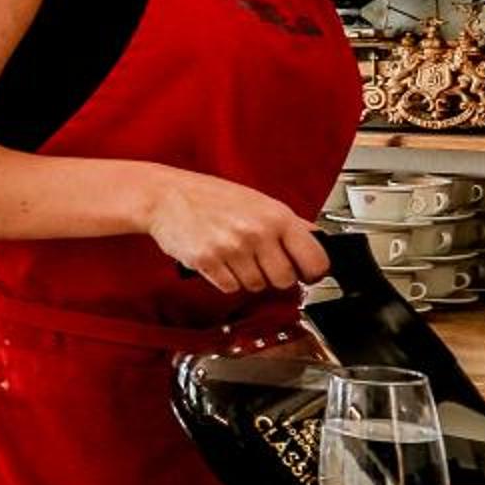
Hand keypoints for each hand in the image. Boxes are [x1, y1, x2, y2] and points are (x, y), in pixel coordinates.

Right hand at [142, 168, 330, 295]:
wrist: (165, 196)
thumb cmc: (210, 196)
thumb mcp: (257, 201)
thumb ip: (289, 223)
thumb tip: (318, 240)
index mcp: (276, 216)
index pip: (315, 260)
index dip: (312, 272)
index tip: (306, 273)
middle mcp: (257, 232)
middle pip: (285, 280)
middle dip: (275, 276)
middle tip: (262, 263)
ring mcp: (232, 249)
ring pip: (257, 286)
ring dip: (248, 278)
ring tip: (235, 256)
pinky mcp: (209, 263)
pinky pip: (231, 288)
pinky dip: (226, 279)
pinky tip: (220, 260)